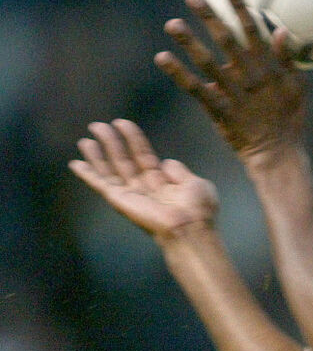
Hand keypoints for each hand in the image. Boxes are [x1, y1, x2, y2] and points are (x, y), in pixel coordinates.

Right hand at [69, 119, 218, 237]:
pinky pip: (100, 185)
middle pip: (123, 160)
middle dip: (111, 142)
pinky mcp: (120, 200)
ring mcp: (131, 194)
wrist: (190, 227)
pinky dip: (87, 175)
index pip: (143, 155)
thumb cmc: (198, 210)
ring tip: (85, 139)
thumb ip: (180, 171)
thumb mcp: (195, 183)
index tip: (122, 123)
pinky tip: (75, 164)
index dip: (133, 138)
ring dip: (96, 154)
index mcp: (162, 182)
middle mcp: (144, 188)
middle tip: (97, 125)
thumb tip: (167, 163)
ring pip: (109, 170)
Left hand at [155, 0, 305, 162]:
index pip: (252, 32)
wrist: (278, 153)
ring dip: (189, 42)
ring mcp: (232, 93)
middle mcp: (247, 76)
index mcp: (266, 68)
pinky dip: (178, 73)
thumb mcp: (298, 87)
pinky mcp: (218, 110)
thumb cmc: (290, 119)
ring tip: (172, 24)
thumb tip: (279, 29)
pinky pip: (195, 89)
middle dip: (209, 18)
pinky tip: (162, 58)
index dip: (240, 10)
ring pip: (207, 61)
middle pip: (225, 41)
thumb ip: (288, 58)